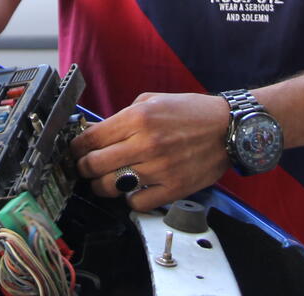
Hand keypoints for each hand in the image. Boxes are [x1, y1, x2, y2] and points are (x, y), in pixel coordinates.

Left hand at [70, 92, 231, 210]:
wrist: (229, 128)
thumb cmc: (191, 112)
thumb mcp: (152, 100)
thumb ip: (123, 116)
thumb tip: (96, 133)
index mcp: (137, 118)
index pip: (90, 138)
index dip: (76, 147)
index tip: (74, 151)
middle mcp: (146, 143)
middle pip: (94, 165)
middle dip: (83, 168)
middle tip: (84, 167)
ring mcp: (159, 168)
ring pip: (111, 187)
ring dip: (102, 186)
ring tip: (104, 181)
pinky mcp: (173, 188)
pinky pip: (137, 203)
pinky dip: (130, 199)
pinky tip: (133, 189)